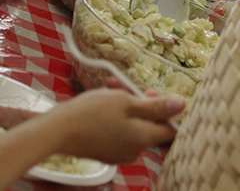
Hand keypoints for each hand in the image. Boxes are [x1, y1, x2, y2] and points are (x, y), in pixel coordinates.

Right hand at [52, 89, 183, 163]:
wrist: (56, 131)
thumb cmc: (92, 113)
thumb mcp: (127, 102)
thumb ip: (156, 106)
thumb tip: (183, 105)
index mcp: (144, 138)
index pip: (170, 128)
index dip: (166, 109)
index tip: (151, 93)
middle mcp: (135, 150)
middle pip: (149, 124)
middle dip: (140, 102)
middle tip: (126, 87)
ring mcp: (119, 153)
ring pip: (131, 124)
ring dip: (124, 104)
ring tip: (110, 86)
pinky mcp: (105, 151)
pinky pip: (117, 130)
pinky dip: (113, 115)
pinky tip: (101, 98)